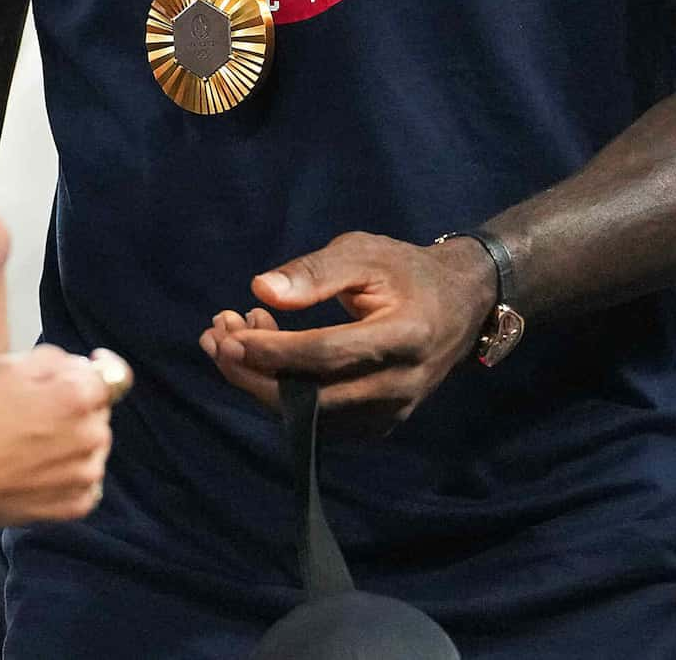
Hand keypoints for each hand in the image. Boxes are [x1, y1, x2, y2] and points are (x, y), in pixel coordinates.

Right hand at [0, 345, 127, 525]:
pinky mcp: (77, 504)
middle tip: (37, 413)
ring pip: (94, 445)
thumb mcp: (8, 366)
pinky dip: (70, 473)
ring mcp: (87, 474)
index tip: (93, 366)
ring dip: (75, 440)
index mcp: (78, 396)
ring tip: (33, 446)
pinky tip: (38, 470)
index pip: (116, 376)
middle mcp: (92, 435)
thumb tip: (82, 367)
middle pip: (100, 410)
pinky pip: (87, 480)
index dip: (103, 368)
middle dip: (79, 406)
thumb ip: (56, 359)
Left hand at [198, 233, 497, 434]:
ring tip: (231, 338)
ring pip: (312, 418)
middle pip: (315, 398)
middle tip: (216, 337)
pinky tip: (262, 357)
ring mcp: (392, 411)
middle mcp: (401, 384)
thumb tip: (261, 289)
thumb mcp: (364, 252)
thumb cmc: (405, 271)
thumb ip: (315, 271)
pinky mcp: (381, 424)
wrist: (459, 305)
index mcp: (404, 336)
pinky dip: (284, 395)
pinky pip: (321, 422)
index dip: (275, 350)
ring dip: (262, 385)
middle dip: (255, 373)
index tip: (230, 333)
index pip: (328, 355)